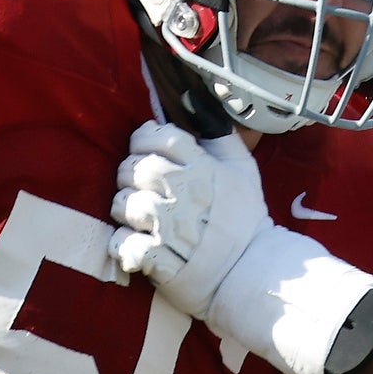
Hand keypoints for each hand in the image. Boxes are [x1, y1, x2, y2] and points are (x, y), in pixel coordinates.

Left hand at [109, 122, 271, 316]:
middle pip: (134, 168)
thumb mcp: (243, 168)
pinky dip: (122, 244)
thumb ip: (218, 134)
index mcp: (202, 168)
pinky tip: (132, 244)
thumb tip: (193, 101)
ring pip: (123, 204)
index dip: (143, 139)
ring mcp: (168, 228)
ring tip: (136, 215)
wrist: (251, 272)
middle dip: (130, 174)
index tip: (144, 150)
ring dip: (123, 208)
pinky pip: (122, 243)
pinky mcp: (158, 260)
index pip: (157, 137)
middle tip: (139, 186)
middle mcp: (183, 194)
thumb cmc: (245, 219)